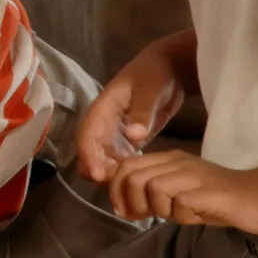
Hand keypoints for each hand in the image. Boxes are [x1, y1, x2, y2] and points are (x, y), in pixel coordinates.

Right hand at [78, 48, 185, 182]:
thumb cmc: (156, 73)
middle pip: (90, 153)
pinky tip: (136, 183)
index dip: (89, 156)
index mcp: (102, 109)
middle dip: (98, 172)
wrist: (170, 67)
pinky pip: (117, 162)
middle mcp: (103, 125)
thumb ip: (142, 113)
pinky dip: (122, 173)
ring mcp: (114, 135)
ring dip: (110, 175)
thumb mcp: (150, 89)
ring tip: (128, 190)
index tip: (98, 176)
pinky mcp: (127, 142)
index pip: (87, 136)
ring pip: (102, 161)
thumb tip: (133, 136)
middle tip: (117, 189)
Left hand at [106, 151, 257, 234]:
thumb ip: (151, 196)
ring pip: (154, 188)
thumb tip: (121, 206)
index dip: (116, 190)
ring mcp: (195, 175)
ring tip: (179, 214)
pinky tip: (197, 216)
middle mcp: (179, 162)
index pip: (126, 166)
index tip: (125, 211)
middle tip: (149, 217)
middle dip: (133, 202)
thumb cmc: (217, 199)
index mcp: (169, 160)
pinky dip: (183, 216)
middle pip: (134, 177)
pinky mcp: (210, 191)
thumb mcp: (178, 196)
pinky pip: (180, 204)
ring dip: (160, 209)